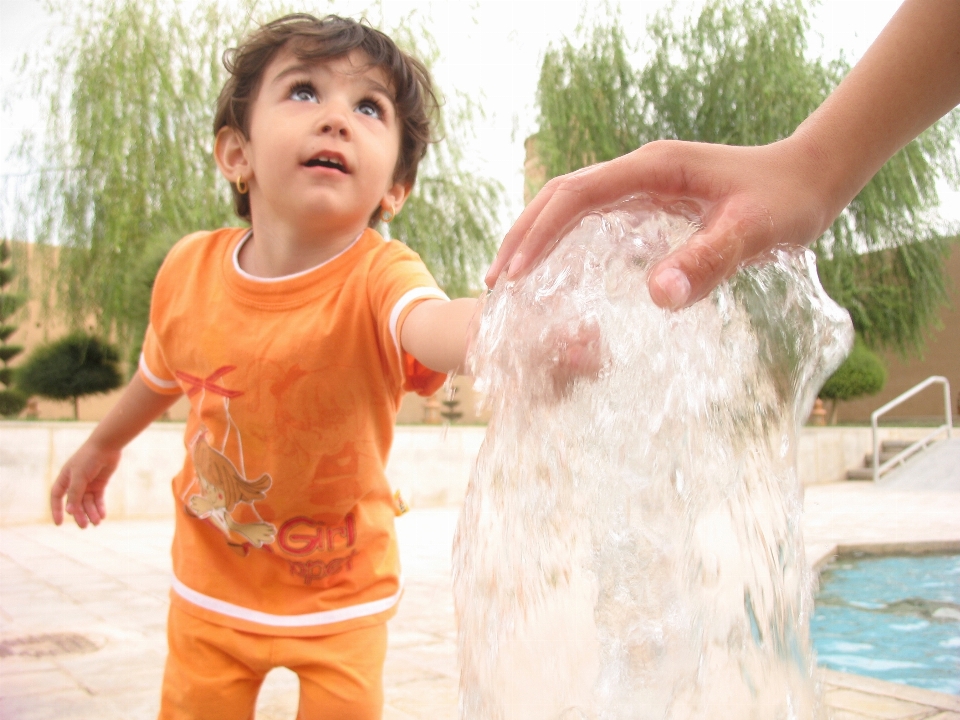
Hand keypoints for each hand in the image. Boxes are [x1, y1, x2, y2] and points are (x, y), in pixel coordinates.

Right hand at [50, 441, 120, 526]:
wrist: (107, 446)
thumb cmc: (89, 458)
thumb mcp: (79, 477)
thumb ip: (74, 494)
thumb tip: (69, 511)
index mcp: (65, 478)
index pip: (57, 497)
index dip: (56, 510)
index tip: (59, 523)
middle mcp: (75, 482)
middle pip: (75, 503)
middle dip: (79, 515)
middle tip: (84, 526)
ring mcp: (88, 484)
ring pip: (88, 503)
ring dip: (91, 513)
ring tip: (96, 522)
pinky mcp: (100, 483)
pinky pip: (98, 499)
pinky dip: (100, 507)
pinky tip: (102, 515)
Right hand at [486, 138, 830, 309]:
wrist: (812, 177)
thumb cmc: (786, 202)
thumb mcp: (755, 234)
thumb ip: (708, 260)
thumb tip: (655, 296)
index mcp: (655, 169)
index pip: (578, 195)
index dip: (540, 233)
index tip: (514, 274)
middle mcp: (642, 171)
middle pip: (562, 194)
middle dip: (524, 235)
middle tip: (496, 281)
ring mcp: (644, 183)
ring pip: (573, 203)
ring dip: (537, 235)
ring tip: (510, 275)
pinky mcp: (651, 200)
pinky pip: (594, 216)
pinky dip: (564, 239)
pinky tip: (555, 268)